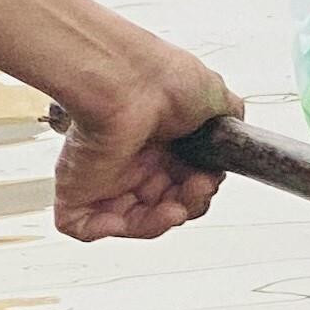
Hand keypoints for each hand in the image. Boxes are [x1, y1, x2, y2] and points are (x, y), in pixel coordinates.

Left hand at [50, 37, 236, 241]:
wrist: (127, 80)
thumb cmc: (162, 80)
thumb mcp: (215, 98)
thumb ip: (227, 121)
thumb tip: (234, 137)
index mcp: (162, 144)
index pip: (182, 186)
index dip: (198, 192)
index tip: (207, 181)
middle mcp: (134, 159)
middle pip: (163, 206)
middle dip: (186, 206)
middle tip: (195, 189)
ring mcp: (105, 176)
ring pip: (131, 222)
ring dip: (157, 224)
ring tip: (173, 208)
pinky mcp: (76, 187)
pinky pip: (84, 226)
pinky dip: (103, 230)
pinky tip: (124, 218)